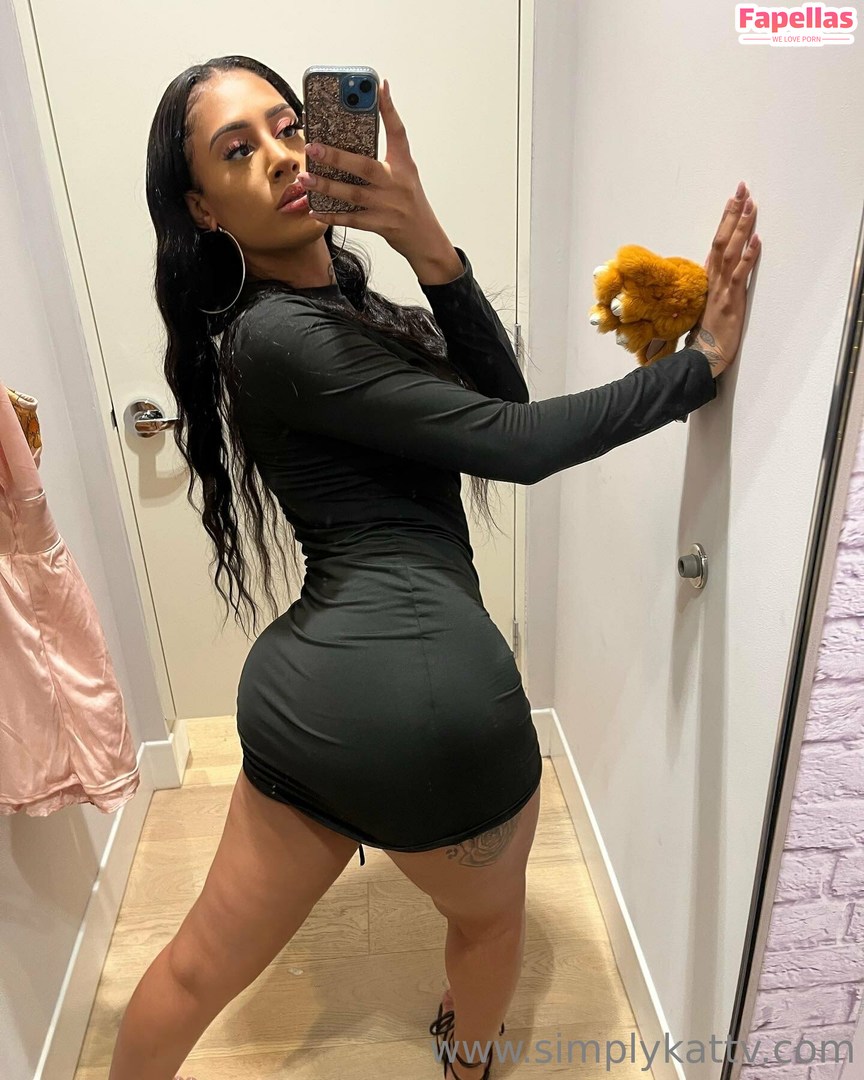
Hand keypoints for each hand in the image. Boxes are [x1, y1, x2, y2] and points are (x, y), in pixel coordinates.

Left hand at [298, 79, 444, 260]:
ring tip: (305, 178)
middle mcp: (397, 184)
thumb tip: (364, 127)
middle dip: (337, 157)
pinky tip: (315, 210)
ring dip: (327, 186)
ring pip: (354, 194)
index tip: (379, 86)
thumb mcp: (405, 172)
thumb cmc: (410, 201)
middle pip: (365, 167)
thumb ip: (387, 152)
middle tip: (313, 147)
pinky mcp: (381, 226)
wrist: (425, 238)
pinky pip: (352, 220)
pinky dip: (333, 216)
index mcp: (404, 166)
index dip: (390, 109)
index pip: (398, 133)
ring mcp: (388, 206)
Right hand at [685, 182, 760, 377]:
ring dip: (741, 228)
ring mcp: (721, 289)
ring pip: (730, 252)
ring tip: (750, 206)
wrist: (704, 355)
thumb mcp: (708, 302)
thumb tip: (718, 267)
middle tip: (742, 190)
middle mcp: (713, 279)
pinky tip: (756, 241)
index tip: (734, 198)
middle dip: (733, 214)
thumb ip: (713, 283)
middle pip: (722, 240)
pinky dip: (748, 258)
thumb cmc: (707, 332)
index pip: (717, 242)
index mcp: (708, 278)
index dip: (725, 219)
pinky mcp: (730, 301)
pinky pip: (739, 275)